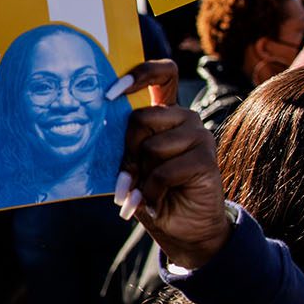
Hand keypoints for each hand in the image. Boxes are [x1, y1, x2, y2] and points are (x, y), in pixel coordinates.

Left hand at [109, 60, 228, 270]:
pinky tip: (156, 202)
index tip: (110, 92)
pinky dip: (152, 191)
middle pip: (142, 117)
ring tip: (145, 193)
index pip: (160, 73)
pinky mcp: (208, 158)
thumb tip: (95, 128)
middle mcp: (184, 118)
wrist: (184, 230)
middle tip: (125, 180)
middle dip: (127, 153)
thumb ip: (124, 146)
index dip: (138, 74)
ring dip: (140, 177)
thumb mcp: (131, 168)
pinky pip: (164, 170)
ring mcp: (199, 136)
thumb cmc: (152, 195)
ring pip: (151, 145)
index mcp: (164, 113)